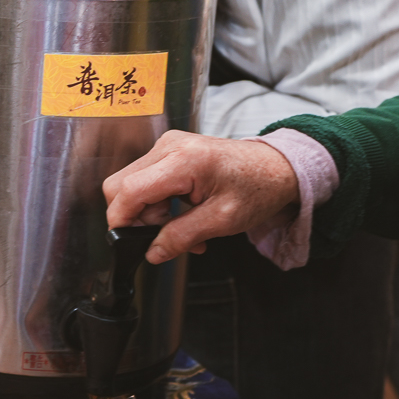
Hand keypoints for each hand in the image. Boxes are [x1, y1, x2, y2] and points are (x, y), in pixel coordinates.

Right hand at [103, 131, 301, 264]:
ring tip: (180, 227)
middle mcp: (169, 146)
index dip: (122, 219)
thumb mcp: (222, 221)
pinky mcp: (168, 150)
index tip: (127, 241)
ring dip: (148, 212)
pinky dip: (156, 202)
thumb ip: (182, 237)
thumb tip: (152, 252)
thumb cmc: (258, 188)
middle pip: (121, 185)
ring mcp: (167, 145)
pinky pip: (145, 180)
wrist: (277, 167)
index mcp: (185, 160)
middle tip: (165, 234)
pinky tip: (180, 213)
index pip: (129, 190)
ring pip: (130, 184)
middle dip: (136, 217)